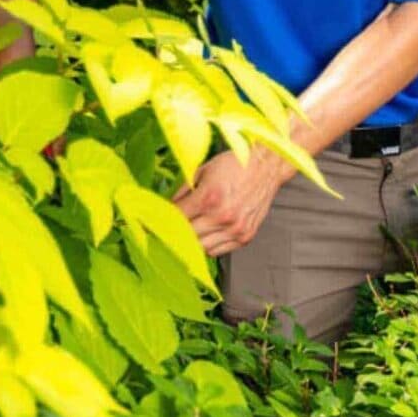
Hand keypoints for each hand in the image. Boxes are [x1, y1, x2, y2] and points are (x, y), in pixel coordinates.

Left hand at [172, 147, 291, 257]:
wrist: (266, 167)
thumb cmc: (235, 165)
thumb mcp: (202, 171)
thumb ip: (183, 192)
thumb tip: (166, 208)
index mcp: (209, 198)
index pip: (176, 219)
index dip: (160, 223)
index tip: (150, 225)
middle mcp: (222, 217)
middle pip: (186, 237)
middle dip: (173, 234)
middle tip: (165, 230)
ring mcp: (235, 229)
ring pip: (201, 249)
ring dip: (190, 242)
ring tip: (186, 232)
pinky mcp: (245, 236)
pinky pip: (218, 251)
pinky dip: (208, 245)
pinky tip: (205, 233)